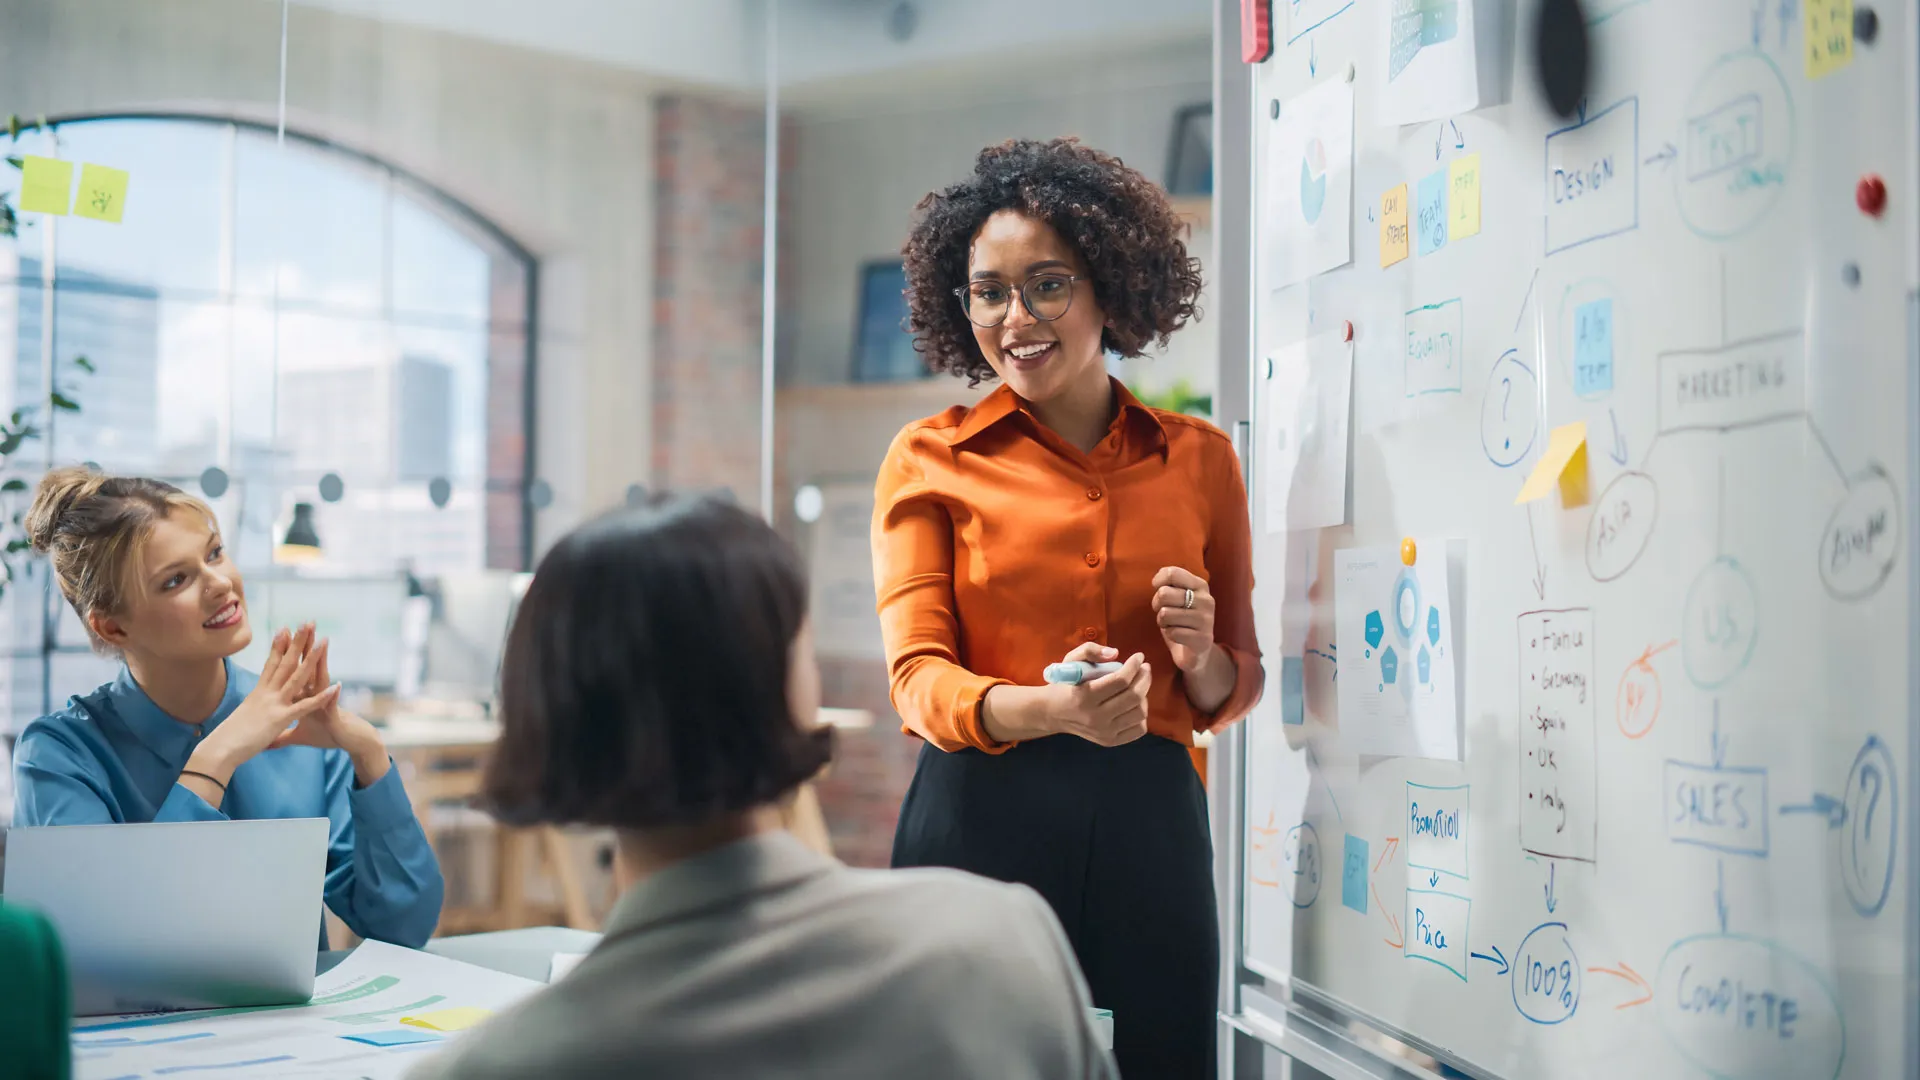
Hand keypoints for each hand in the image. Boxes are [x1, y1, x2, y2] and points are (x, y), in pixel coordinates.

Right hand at [191, 624, 338, 777]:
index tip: (285, 629)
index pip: (270, 664)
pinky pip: (304, 706)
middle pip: (285, 663)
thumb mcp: (242, 719)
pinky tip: (336, 687)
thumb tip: (249, 711)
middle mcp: (266, 693)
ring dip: (312, 658)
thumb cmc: (227, 738)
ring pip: (297, 677)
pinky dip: (321, 697)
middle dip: (297, 642)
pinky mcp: (280, 718)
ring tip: (324, 641)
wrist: (219, 749)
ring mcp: (273, 704)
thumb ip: (251, 712)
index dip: (278, 646)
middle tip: (308, 623)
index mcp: (258, 693)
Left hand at [268, 636, 390, 785]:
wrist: (351, 742)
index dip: (287, 653)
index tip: (282, 634)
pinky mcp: (334, 716)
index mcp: (304, 696)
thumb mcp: (300, 736)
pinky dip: (333, 696)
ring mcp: (326, 702)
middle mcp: (316, 694)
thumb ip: (283, 736)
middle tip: (304, 625)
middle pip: (308, 667)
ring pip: (322, 679)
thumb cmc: (327, 736)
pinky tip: (336, 686)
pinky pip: (332, 705)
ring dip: (322, 662)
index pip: (294, 671)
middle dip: (305, 647)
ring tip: (322, 643)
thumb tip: (267, 740)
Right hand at [1045, 645, 1150, 746]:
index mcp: (1085, 696)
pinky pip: (1139, 729)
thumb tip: (1115, 653)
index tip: (1139, 656)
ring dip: (1144, 695)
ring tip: (1138, 685)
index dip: (1134, 665)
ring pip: (1139, 713)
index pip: (1120, 680)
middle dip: (1144, 678)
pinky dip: (1141, 714)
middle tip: (1145, 668)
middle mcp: (1096, 717)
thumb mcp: (1070, 661)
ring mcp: (1104, 732)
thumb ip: (1090, 650)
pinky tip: (1135, 704)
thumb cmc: (1065, 684)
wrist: (1053, 713)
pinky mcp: (1110, 741)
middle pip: (1134, 696)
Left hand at [1152, 566, 1216, 673]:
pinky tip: (1178, 637)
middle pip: (1164, 594)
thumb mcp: (1178, 597)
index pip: (1172, 573)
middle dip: (1157, 604)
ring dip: (1162, 622)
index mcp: (1200, 585)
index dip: (1158, 581)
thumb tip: (1157, 579)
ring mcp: (1206, 620)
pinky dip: (1169, 635)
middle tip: (1163, 612)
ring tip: (1171, 625)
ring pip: (1165, 614)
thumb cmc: (1182, 620)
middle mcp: (1206, 600)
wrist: (1197, 651)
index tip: (1157, 589)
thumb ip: (1170, 584)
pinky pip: (1172, 632)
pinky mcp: (1203, 639)